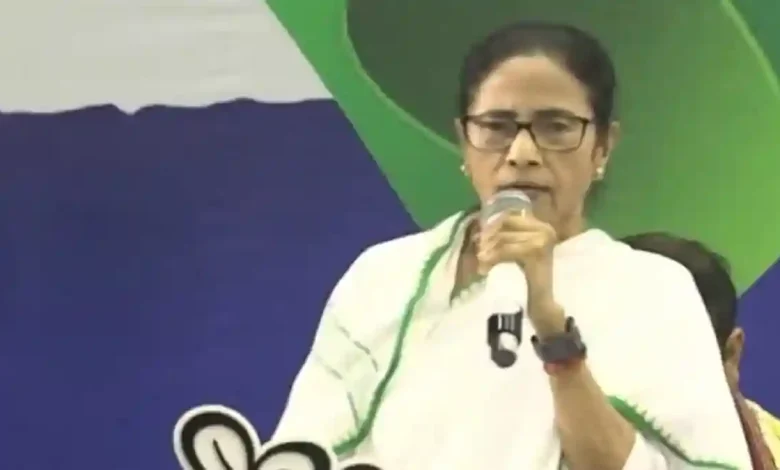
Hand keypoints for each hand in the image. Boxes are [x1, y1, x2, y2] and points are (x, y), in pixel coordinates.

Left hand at [476, 211, 566, 335]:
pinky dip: (492, 258)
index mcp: (542, 226)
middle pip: (506, 225)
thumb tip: (480, 231)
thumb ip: (506, 239)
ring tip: (481, 261)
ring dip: (488, 250)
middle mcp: (545, 229)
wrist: (544, 305)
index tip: (478, 238)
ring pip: (504, 239)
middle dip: (488, 238)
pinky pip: (506, 250)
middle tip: (478, 252)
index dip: (491, 226)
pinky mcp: (536, 253)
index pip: (509, 217)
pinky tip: (484, 268)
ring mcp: (542, 240)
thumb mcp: (518, 253)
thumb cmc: (530, 280)